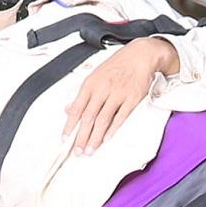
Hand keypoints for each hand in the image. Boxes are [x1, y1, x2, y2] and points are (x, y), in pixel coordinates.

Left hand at [61, 37, 178, 155]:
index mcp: (91, 84)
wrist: (140, 55)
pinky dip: (113, 129)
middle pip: (88, 117)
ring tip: (90, 150)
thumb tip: (68, 109)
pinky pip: (121, 117)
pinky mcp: (132, 98)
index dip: (70, 125)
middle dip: (82, 137)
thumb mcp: (95, 76)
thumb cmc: (117, 65)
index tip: (65, 139)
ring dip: (95, 137)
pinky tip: (106, 139)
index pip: (76, 108)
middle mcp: (102, 90)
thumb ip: (82, 95)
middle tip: (78, 151)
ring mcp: (118, 94)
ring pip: (103, 120)